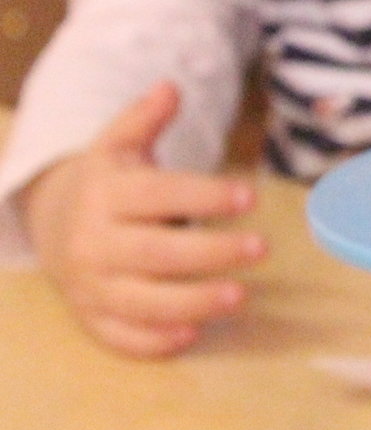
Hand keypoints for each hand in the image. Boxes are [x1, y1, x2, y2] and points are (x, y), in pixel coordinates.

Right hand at [23, 83, 265, 357]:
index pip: (158, 195)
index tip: (250, 197)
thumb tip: (170, 87)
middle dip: (211, 253)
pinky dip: (152, 341)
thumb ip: (144, 119)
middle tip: (262, 248)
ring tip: (242, 297)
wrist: (49, 223)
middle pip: (155, 252)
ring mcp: (89, 285)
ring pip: (141, 301)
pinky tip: (191, 336)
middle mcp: (93, 242)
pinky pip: (118, 337)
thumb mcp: (118, 144)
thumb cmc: (106, 181)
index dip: (204, 196)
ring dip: (192, 303)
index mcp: (105, 195)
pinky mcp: (89, 318)